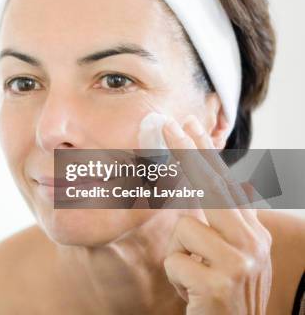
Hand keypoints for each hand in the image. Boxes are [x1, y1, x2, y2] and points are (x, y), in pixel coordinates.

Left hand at [162, 115, 271, 314]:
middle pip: (212, 186)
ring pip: (186, 229)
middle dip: (186, 151)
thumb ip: (217, 224)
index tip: (189, 123)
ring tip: (195, 277)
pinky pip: (176, 261)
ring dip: (180, 255)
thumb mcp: (226, 257)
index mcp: (251, 233)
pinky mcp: (221, 283)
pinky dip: (177, 277)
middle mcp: (252, 242)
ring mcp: (240, 262)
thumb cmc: (223, 296)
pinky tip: (193, 292)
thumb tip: (204, 186)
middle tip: (167, 123)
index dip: (205, 152)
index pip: (225, 183)